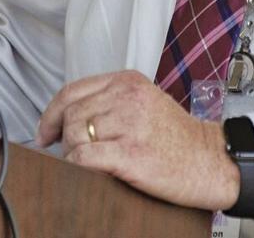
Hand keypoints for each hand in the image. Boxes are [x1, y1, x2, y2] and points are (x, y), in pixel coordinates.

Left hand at [35, 69, 239, 210]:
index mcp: (128, 81)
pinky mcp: (130, 154)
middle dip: (61, 137)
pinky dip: (77, 166)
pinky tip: (86, 171)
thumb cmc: (177, 137)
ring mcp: (129, 124)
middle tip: (67, 152)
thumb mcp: (145, 102)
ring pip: (75, 136)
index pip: (72, 91)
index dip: (51, 113)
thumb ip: (110, 101)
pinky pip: (85, 158)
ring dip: (72, 153)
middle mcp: (127, 97)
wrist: (209, 161)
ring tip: (85, 163)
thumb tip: (66, 119)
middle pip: (71, 114)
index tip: (45, 131)